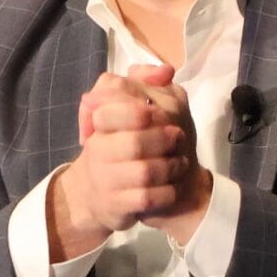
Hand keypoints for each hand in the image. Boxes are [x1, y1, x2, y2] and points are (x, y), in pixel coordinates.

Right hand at [49, 65, 211, 257]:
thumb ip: (143, 82)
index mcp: (100, 122)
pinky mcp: (116, 206)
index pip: (115, 110)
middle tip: (177, 138)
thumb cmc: (123, 144)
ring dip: (170, 167)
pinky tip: (171, 186)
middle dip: (163, 140)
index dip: (143, 113)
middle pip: (135, 142)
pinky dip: (166, 192)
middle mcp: (97, 150)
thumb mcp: (132, 106)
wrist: (104, 193)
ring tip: (178, 162)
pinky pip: (147, 199)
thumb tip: (165, 71)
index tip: (157, 116)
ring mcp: (105, 179)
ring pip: (145, 172)